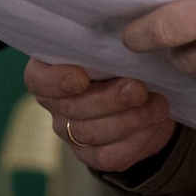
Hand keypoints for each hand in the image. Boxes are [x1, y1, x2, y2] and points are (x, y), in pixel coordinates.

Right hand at [24, 59, 174, 173]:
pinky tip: (155, 125)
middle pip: (72, 108)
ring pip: (91, 134)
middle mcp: (55, 104)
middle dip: (109, 100)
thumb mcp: (116, 47)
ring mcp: (70, 133)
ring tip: (157, 106)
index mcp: (49, 70)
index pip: (38, 79)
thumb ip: (111, 46)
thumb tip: (127, 39)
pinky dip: (136, 141)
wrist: (146, 92)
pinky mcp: (92, 155)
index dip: (56, 81)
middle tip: (138, 89)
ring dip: (129, 121)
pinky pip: (109, 156)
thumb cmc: (123, 59)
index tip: (81, 78)